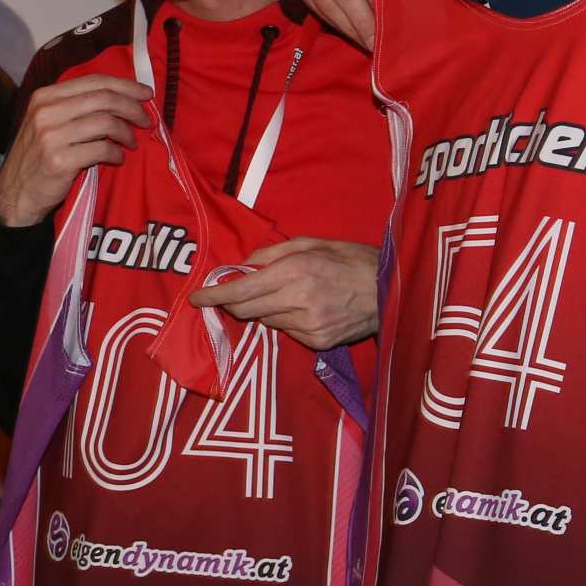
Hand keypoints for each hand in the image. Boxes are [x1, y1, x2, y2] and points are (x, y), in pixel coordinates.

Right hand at [0, 75, 150, 226]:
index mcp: (45, 96)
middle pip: (103, 99)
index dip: (125, 85)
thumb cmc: (38, 156)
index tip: (146, 94)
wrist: (16, 194)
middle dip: (132, 108)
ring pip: (105, 123)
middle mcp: (46, 111)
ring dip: (126, 133)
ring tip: (132, 143)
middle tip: (146, 120)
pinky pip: (101, 150)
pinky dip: (116, 153)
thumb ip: (74, 106)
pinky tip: (118, 158)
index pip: (93, 81)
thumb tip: (120, 97)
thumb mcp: (47, 122)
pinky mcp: (59, 161)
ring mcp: (51, 136)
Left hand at [185, 237, 379, 349]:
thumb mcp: (311, 243)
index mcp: (294, 272)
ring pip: (265, 321)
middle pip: (245, 310)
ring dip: (263, 309)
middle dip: (233, 302)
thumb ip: (272, 253)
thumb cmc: (351, 259)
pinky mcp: (317, 342)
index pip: (240, 289)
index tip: (195, 298)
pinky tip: (304, 308)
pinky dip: (285, 320)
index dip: (213, 295)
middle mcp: (297, 301)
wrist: (390, 291)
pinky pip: (286, 332)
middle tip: (232, 293)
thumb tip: (243, 265)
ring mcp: (307, 326)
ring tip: (285, 294)